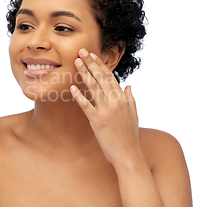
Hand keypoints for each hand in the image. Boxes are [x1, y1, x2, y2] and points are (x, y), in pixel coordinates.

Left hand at [70, 49, 142, 169]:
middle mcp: (115, 102)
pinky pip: (86, 106)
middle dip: (90, 63)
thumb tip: (128, 86)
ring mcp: (106, 111)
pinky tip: (72, 87)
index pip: (110, 77)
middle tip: (81, 51)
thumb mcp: (133, 115)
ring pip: (93, 88)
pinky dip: (79, 96)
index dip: (100, 65)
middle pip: (101, 78)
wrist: (128, 155)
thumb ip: (130, 99)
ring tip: (76, 63)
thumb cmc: (130, 137)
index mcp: (123, 99)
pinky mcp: (98, 121)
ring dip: (84, 74)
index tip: (92, 55)